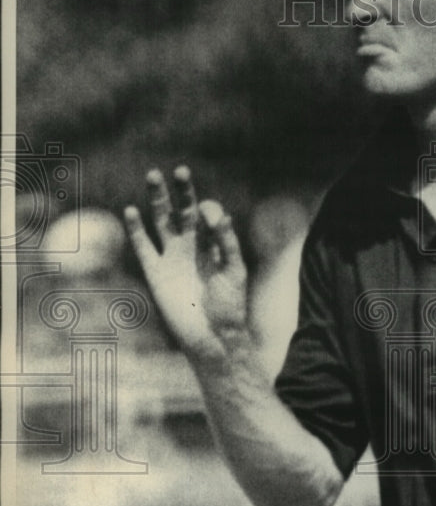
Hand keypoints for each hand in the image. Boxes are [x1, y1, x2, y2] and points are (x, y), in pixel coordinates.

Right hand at [124, 166, 247, 360]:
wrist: (212, 335)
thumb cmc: (229, 304)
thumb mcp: (234, 270)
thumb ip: (227, 242)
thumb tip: (219, 214)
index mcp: (213, 244)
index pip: (208, 215)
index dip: (208, 209)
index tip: (211, 217)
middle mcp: (191, 246)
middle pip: (183, 210)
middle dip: (181, 191)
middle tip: (179, 170)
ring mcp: (172, 257)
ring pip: (161, 221)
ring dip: (157, 199)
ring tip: (153, 175)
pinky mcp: (155, 271)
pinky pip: (143, 245)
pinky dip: (136, 229)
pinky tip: (131, 210)